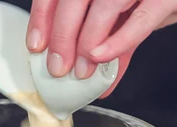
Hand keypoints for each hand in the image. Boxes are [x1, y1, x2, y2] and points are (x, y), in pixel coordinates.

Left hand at [26, 0, 176, 97]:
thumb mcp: (133, 12)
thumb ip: (111, 36)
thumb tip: (90, 69)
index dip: (44, 17)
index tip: (36, 45)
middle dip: (61, 35)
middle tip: (57, 67)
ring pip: (103, 5)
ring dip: (87, 41)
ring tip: (81, 70)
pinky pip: (140, 18)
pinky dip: (118, 40)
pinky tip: (102, 57)